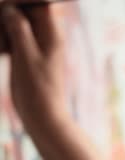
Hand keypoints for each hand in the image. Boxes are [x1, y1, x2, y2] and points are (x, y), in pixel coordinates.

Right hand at [2, 4, 67, 128]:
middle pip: (27, 14)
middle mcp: (47, 39)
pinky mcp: (27, 57)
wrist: (42, 115)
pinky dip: (5, 41)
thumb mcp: (26, 56)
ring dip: (4, 28)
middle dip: (9, 14)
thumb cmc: (37, 88)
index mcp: (52, 35)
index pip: (39, 5)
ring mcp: (37, 48)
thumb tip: (10, 7)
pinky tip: (1, 49)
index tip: (3, 6)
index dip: (19, 2)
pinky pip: (14, 40)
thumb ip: (19, 30)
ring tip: (3, 46)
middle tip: (0, 26)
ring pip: (18, 27)